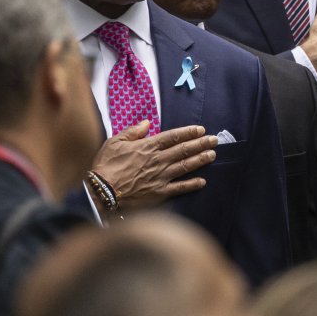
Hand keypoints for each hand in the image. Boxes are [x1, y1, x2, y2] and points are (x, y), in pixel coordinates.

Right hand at [91, 121, 217, 210]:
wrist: (102, 191)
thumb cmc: (105, 166)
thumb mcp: (114, 142)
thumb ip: (132, 132)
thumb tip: (146, 123)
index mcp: (147, 146)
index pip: (173, 136)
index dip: (188, 132)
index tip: (201, 130)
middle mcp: (158, 160)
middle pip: (184, 149)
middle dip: (201, 144)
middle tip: (215, 140)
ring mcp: (161, 177)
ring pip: (186, 166)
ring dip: (201, 160)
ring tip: (213, 155)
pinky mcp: (160, 192)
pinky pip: (180, 188)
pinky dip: (192, 184)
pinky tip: (202, 181)